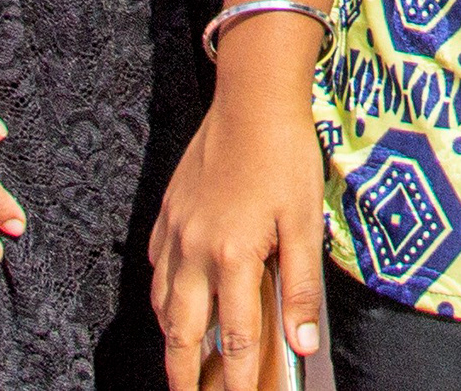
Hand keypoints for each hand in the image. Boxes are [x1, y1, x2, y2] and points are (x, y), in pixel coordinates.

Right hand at [150, 26, 329, 390]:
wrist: (251, 97)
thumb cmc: (284, 157)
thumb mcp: (305, 223)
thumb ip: (300, 288)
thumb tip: (302, 345)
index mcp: (233, 258)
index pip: (236, 341)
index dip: (238, 383)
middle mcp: (195, 252)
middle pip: (182, 334)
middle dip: (186, 375)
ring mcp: (175, 232)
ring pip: (162, 303)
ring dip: (172, 338)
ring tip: (183, 360)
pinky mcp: (167, 213)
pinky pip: (155, 267)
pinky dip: (163, 294)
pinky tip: (174, 300)